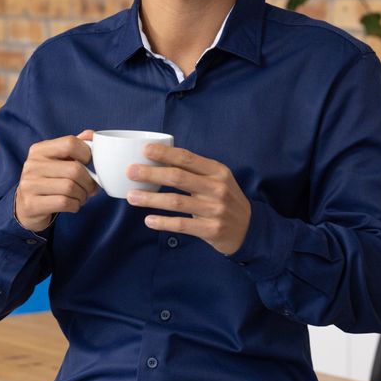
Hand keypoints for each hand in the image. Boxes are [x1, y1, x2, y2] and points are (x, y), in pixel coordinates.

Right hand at [15, 131, 97, 231]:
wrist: (26, 206)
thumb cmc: (47, 180)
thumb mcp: (57, 160)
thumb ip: (74, 146)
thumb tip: (92, 134)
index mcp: (39, 150)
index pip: (70, 143)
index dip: (87, 154)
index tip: (88, 164)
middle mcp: (32, 165)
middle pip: (74, 169)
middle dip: (89, 182)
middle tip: (90, 188)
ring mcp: (30, 184)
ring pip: (70, 187)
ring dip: (83, 195)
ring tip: (81, 196)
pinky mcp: (32, 204)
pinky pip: (64, 202)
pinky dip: (75, 205)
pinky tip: (73, 204)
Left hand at [126, 144, 250, 255]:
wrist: (249, 230)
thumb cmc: (226, 200)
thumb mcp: (218, 180)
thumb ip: (196, 172)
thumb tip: (160, 161)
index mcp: (217, 171)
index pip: (187, 158)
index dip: (165, 153)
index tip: (145, 150)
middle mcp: (217, 188)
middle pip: (178, 177)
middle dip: (151, 173)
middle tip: (130, 172)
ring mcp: (215, 210)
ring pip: (176, 201)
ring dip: (151, 198)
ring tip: (131, 196)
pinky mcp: (211, 229)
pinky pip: (182, 225)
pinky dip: (163, 222)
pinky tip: (148, 220)